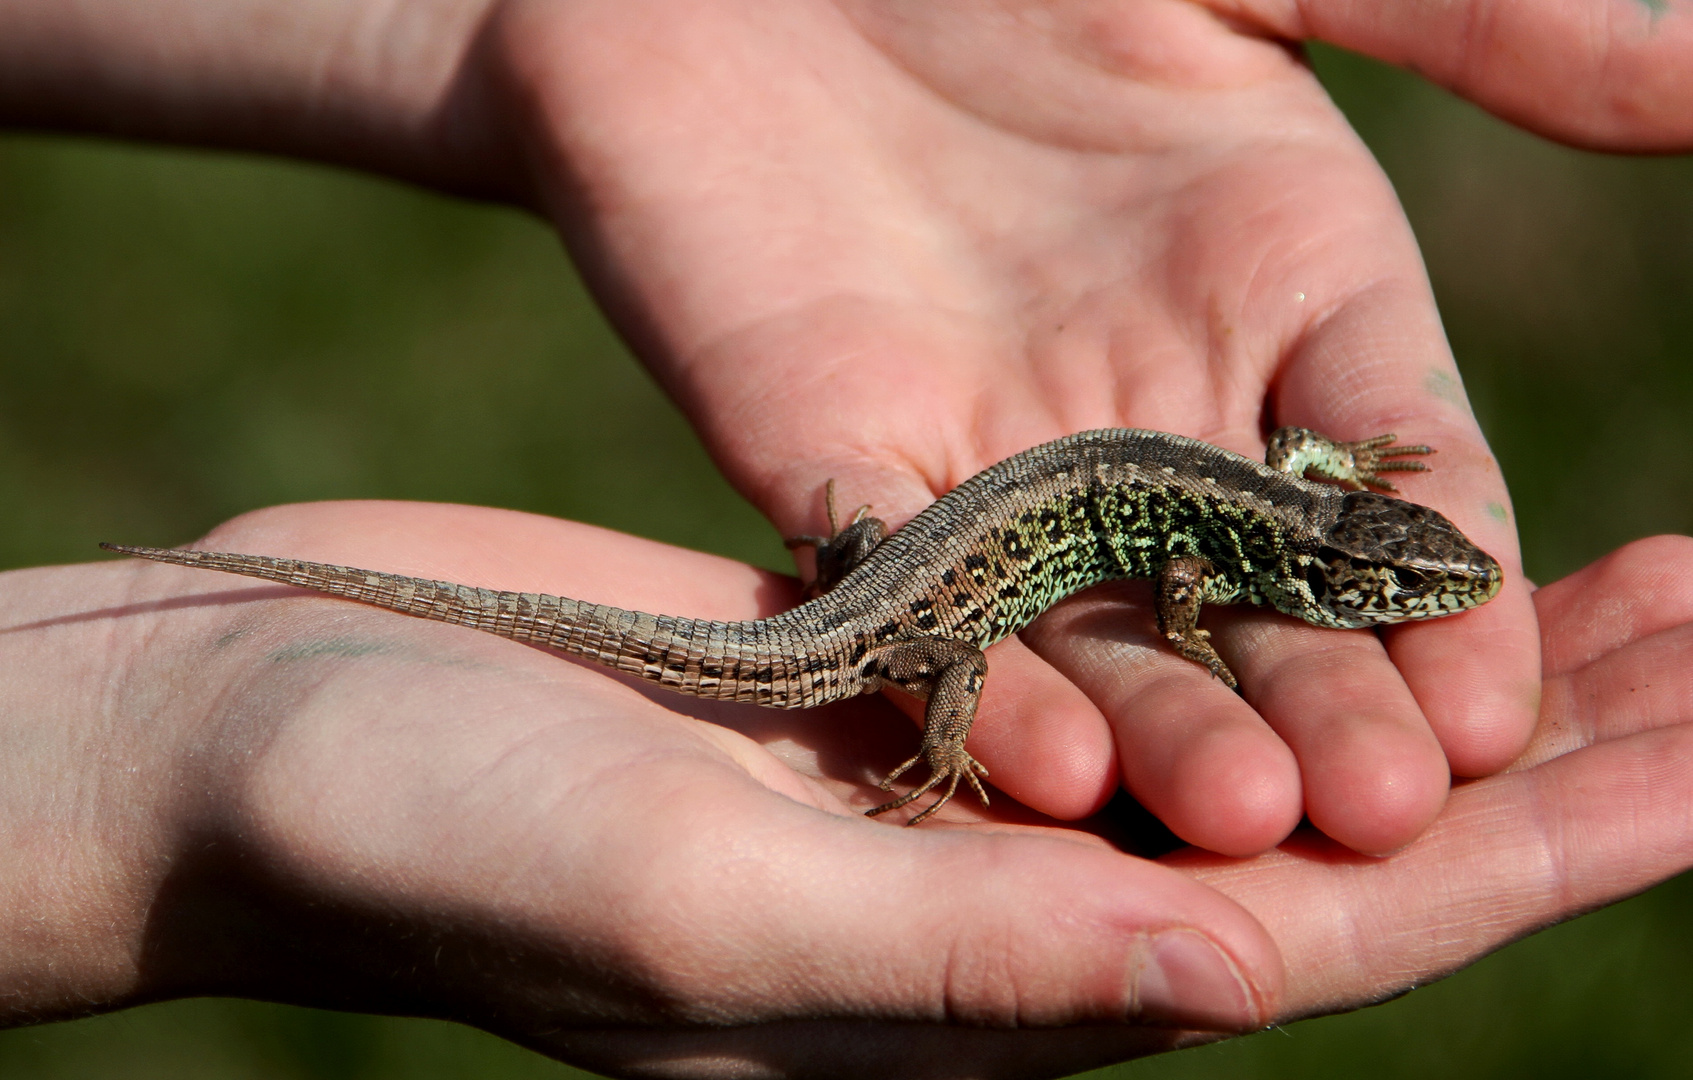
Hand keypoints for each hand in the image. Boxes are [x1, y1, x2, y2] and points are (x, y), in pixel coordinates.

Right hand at [7, 503, 1690, 1079]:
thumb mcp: (701, 914)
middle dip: (1557, 737)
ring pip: (1260, 720)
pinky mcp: (890, 682)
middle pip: (1345, 826)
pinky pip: (1135, 641)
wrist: (277, 746)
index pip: (1350, 926)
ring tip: (1600, 560)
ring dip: (1422, 644)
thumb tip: (1249, 981)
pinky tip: (1335, 517)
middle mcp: (1002, 901)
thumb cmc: (442, 846)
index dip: (1566, 833)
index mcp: (992, 990)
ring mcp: (950, 791)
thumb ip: (965, 960)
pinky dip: (1258, 583)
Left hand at [480, 0, 1692, 855]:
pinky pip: (920, 604)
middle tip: (1383, 818)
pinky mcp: (845, 470)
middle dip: (1324, 701)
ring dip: (1166, 730)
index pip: (1399, 478)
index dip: (1449, 593)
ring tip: (1230, 819)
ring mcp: (999, 453)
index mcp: (1288, 290)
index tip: (1498, 706)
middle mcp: (1155, 405)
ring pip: (1102, 633)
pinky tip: (1041, 762)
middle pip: (1262, 596)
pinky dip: (977, 680)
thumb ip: (1482, 24)